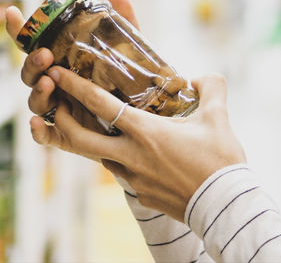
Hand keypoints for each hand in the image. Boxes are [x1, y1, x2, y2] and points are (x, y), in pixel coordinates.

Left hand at [4, 0, 247, 220]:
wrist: (225, 206)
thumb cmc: (221, 161)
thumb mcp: (218, 117)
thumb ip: (211, 88)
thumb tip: (201, 77)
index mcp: (145, 131)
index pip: (100, 104)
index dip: (75, 87)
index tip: (58, 73)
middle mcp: (131, 155)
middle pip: (80, 138)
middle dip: (61, 120)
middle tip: (54, 104)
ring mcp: (133, 178)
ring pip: (100, 156)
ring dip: (92, 141)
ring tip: (95, 126)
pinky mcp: (140, 194)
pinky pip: (122, 173)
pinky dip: (119, 160)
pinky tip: (132, 153)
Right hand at [5, 0, 134, 153]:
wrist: (143, 120)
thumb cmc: (129, 80)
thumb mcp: (128, 51)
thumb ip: (123, 24)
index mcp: (62, 61)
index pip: (33, 44)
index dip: (18, 29)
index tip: (13, 12)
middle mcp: (54, 83)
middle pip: (29, 72)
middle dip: (32, 62)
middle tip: (45, 55)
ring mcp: (58, 108)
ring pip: (35, 101)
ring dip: (36, 91)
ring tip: (48, 83)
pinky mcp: (65, 134)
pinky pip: (45, 135)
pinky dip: (37, 131)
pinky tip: (36, 125)